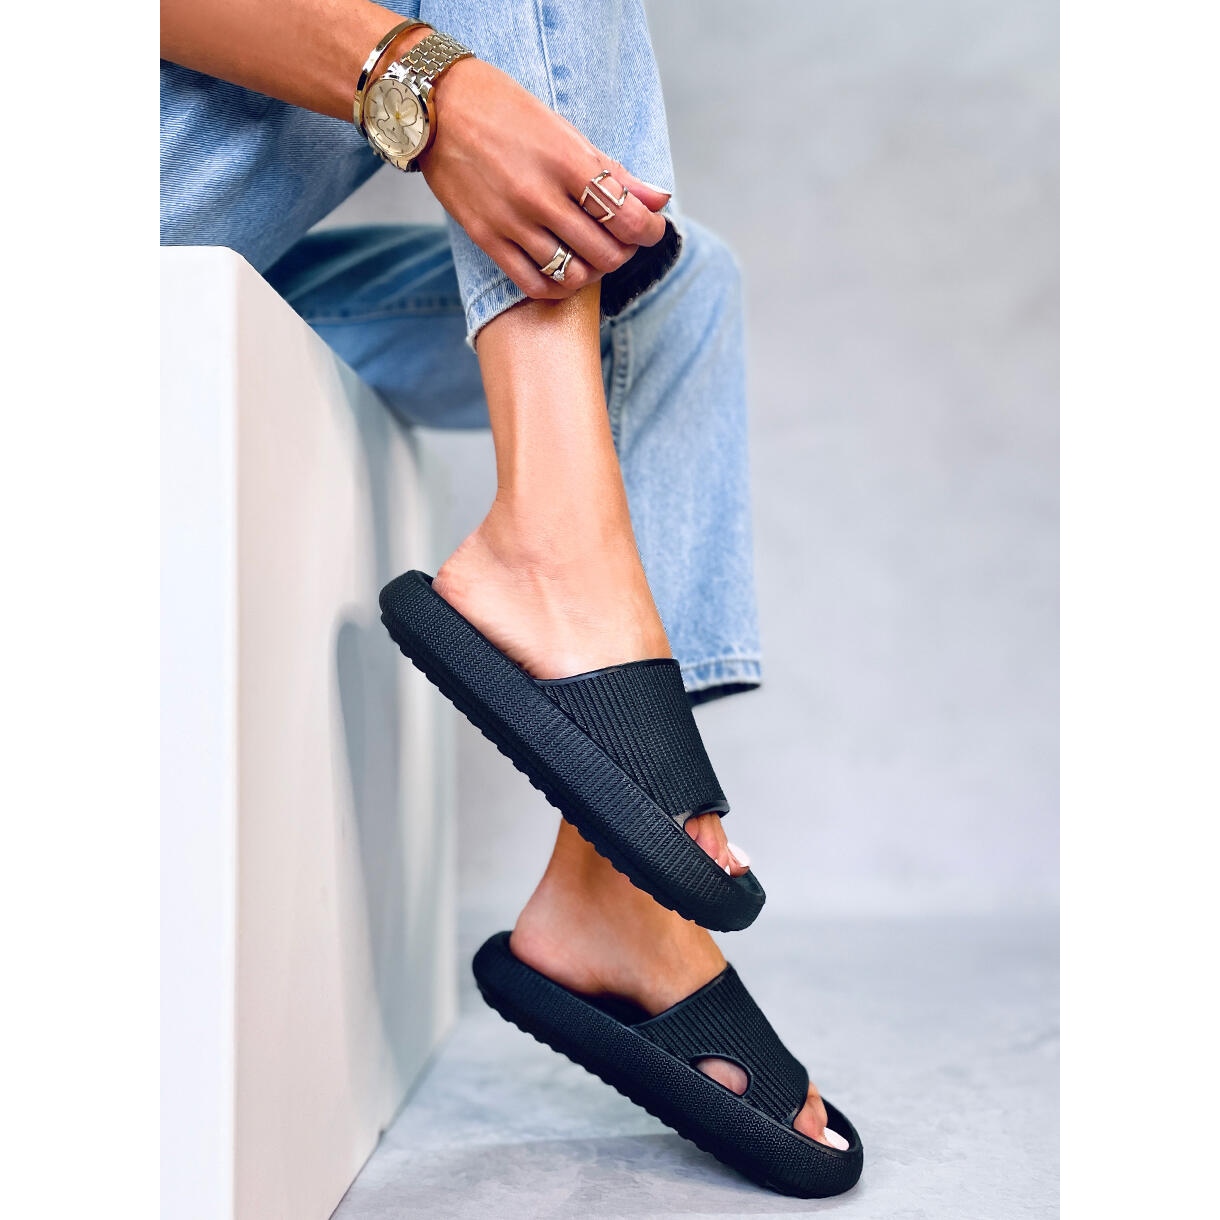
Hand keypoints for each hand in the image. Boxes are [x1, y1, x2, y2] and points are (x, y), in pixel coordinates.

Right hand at [418, 57, 671, 299]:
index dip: (650, 230)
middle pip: (606, 252)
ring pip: (574, 274)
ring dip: (593, 270)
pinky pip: (534, 285)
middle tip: (620, 238)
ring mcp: (511, 222)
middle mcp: (540, 196)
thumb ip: (612, 171)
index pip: (627, 217)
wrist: (436, 107)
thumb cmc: (506, 110)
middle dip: (624, 251)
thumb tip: (659, 200)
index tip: (650, 227)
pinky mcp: (487, 239)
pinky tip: (563, 271)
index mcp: (566, 161)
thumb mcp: (564, 130)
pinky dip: (559, 286)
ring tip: (591, 252)